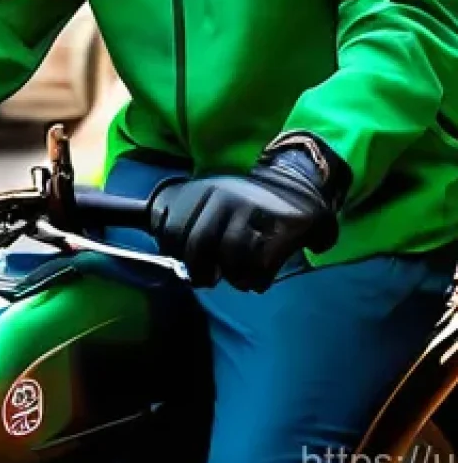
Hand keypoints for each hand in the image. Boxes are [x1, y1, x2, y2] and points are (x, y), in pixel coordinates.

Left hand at [149, 134, 351, 291]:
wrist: (299, 183)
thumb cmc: (246, 203)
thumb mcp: (209, 199)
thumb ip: (184, 220)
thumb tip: (164, 249)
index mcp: (200, 190)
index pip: (169, 229)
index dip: (174, 253)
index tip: (185, 262)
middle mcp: (222, 196)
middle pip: (196, 246)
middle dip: (200, 272)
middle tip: (209, 277)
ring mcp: (250, 210)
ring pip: (228, 259)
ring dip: (233, 276)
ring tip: (239, 275)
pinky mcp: (278, 228)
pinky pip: (257, 267)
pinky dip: (256, 280)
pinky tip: (259, 275)